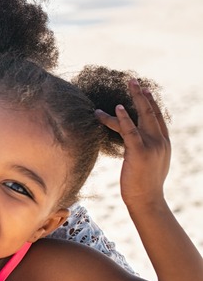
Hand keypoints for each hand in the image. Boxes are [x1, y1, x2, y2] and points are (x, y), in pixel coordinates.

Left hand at [95, 79, 170, 209]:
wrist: (147, 200)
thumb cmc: (144, 184)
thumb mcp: (150, 163)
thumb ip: (146, 149)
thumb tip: (136, 143)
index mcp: (164, 143)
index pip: (157, 118)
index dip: (151, 102)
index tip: (144, 90)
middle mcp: (161, 141)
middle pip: (151, 112)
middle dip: (143, 95)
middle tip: (134, 80)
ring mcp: (152, 146)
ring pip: (143, 116)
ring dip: (135, 98)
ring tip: (128, 84)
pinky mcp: (139, 152)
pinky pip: (130, 131)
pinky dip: (123, 118)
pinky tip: (117, 108)